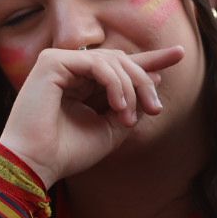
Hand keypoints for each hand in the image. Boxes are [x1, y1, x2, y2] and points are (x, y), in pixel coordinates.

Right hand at [0, 46, 181, 186]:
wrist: (36, 163)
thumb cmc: (67, 152)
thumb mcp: (110, 129)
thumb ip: (130, 106)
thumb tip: (153, 78)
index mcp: (80, 85)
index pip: (118, 67)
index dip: (149, 60)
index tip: (179, 54)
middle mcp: (69, 71)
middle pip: (121, 61)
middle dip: (144, 81)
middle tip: (155, 108)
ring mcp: (59, 63)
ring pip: (111, 60)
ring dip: (130, 87)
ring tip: (130, 117)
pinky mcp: (51, 62)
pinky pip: (95, 63)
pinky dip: (113, 82)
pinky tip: (117, 105)